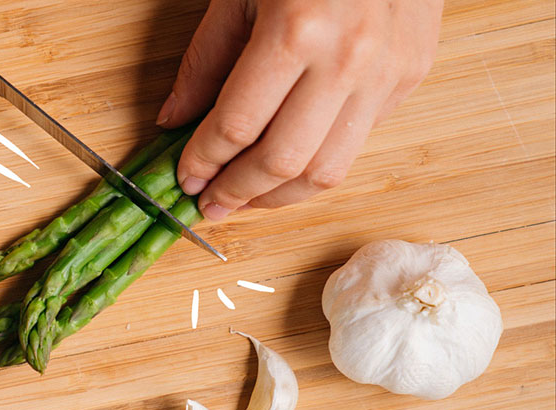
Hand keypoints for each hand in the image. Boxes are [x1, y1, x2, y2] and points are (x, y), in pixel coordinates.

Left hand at [157, 0, 442, 219]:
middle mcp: (348, 59)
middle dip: (237, 193)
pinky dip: (317, 162)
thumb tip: (173, 121)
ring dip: (279, 196)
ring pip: (327, 170)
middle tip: (211, 203)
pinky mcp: (411, 75)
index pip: (237, 126)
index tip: (186, 178)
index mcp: (296, 31)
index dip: (203, 161)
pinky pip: (358, 142)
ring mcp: (387, 71)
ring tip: (247, 197)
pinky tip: (289, 161)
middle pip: (282, 162)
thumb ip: (206, 61)